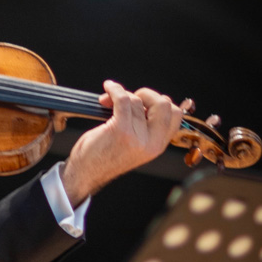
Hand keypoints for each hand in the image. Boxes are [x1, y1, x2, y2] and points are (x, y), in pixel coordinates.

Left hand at [61, 80, 183, 205]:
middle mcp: (152, 142)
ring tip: (108, 100)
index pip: (175, 115)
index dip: (160, 103)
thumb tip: (143, 97)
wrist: (86, 173)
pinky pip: (123, 99)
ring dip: (122, 94)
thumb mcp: (135, 145)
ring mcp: (137, 136)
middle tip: (129, 98)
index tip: (143, 103)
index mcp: (158, 146)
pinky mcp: (121, 130)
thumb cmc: (104, 156)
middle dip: (146, 94)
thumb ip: (145, 126)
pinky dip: (115, 89)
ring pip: (137, 100)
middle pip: (164, 104)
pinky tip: (109, 88)